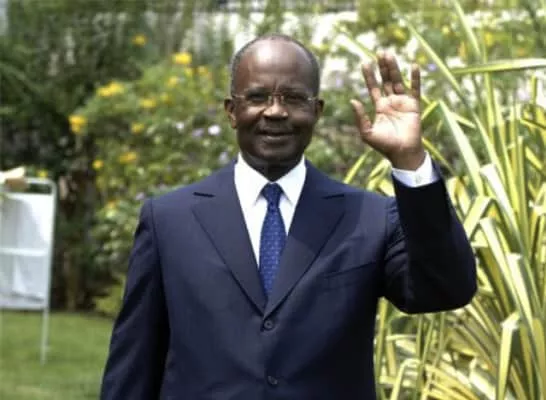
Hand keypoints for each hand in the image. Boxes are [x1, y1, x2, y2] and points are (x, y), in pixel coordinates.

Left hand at [350, 51, 424, 169]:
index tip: (365, 62)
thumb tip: (352, 100)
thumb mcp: (367, 132)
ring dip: (394, 68)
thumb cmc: (384, 145)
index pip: (373, 87)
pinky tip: (413, 65)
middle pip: (386, 80)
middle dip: (382, 67)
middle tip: (379, 52)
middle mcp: (391, 102)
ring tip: (389, 55)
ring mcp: (403, 102)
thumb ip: (360, 117)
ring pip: (398, 81)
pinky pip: (415, 89)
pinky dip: (415, 78)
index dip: (369, 75)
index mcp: (379, 107)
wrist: (402, 153)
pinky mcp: (414, 105)